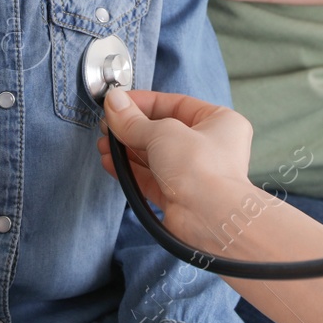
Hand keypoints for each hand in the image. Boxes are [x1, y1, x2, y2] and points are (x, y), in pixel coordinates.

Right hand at [96, 88, 258, 240]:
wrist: (208, 219)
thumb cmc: (202, 170)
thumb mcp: (163, 133)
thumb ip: (134, 120)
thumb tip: (114, 102)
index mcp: (219, 122)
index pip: (176, 104)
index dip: (144, 102)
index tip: (119, 102)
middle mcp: (209, 147)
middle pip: (162, 130)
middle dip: (131, 128)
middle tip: (107, 125)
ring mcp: (193, 173)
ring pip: (154, 156)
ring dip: (126, 150)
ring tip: (103, 146)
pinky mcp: (178, 196)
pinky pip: (150, 178)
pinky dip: (130, 171)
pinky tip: (110, 163)